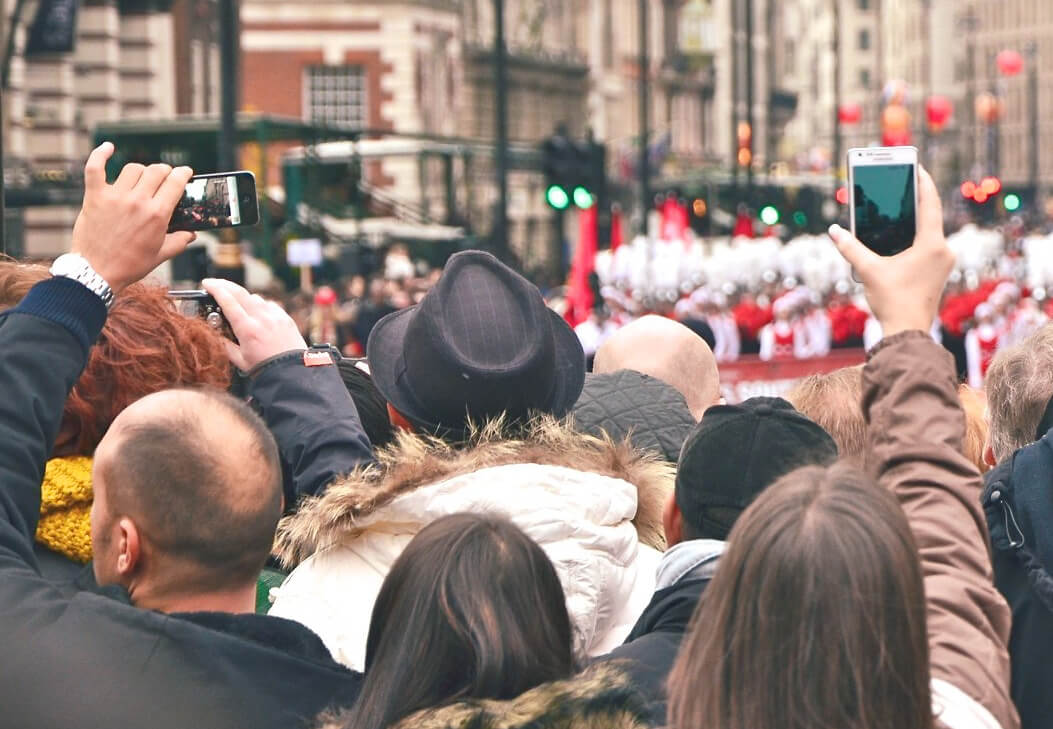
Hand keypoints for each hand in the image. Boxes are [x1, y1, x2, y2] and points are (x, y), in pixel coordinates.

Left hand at [71, 142, 195, 291]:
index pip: (176, 182)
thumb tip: (192, 234)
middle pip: (156, 170)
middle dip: (165, 171)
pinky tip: (108, 148)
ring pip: (133, 168)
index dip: (184, 174)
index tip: (185, 172)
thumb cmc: (129, 266)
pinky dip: (101, 154)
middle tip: (165, 176)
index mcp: (157, 215)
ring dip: (142, 170)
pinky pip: (95, 167)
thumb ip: (179, 242)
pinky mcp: (95, 196)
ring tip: (142, 177)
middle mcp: (138, 201)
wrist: (96, 272)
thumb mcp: (160, 256)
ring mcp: (115, 196)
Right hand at [202, 278, 307, 370]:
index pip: (228, 301)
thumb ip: (225, 344)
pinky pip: (270, 304)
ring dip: (243, 297)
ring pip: (255, 297)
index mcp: (247, 329)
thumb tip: (214, 333)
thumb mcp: (239, 360)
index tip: (207, 284)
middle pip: (240, 292)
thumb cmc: (266, 369)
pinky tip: (256, 313)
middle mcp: (262, 318)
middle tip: (215, 283)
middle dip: (225, 285)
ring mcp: (276, 316)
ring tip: (236, 303)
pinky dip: (260, 305)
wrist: (292, 373)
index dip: (215, 289)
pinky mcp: (286, 317)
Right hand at [828, 166, 953, 336]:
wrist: (907, 332)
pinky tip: (898, 237)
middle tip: (902, 185)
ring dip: (913, 221)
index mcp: (932, 245)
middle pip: (929, 217)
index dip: (923, 183)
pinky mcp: (938, 272)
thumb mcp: (868, 271)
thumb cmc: (893, 302)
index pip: (930, 204)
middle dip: (914, 202)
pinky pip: (927, 246)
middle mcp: (943, 250)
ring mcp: (943, 263)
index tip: (916, 168)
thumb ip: (851, 248)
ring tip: (897, 210)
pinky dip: (914, 238)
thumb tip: (835, 232)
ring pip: (928, 233)